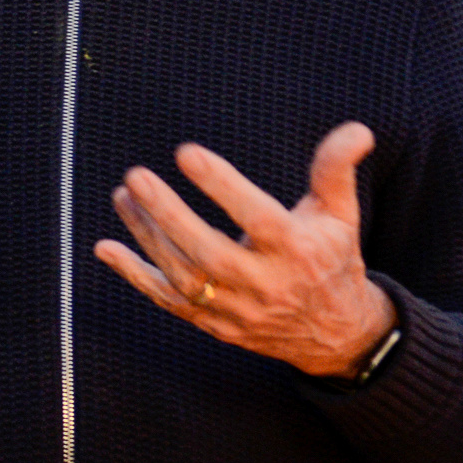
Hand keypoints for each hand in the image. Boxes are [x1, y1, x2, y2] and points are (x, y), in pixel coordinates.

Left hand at [93, 122, 395, 378]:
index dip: (222, 185)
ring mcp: (236, 309)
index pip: (257, 217)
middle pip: (209, 252)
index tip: (186, 152)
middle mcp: (265, 284)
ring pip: (183, 276)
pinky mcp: (214, 325)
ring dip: (147, 236)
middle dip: (169, 215)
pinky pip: (168, 302)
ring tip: (124, 195)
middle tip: (136, 176)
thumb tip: (356, 128)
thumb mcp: (340, 215)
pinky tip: (105, 249)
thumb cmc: (330, 259)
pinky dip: (135, 277)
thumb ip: (336, 170)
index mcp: (296, 251)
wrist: (332, 334)